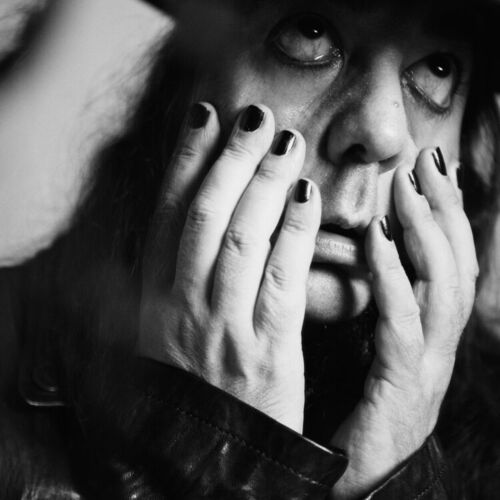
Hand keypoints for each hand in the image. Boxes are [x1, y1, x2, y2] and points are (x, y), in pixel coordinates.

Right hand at [137, 103, 320, 431]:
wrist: (213, 457)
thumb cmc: (195, 387)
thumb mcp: (164, 333)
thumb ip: (169, 279)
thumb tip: (180, 218)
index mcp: (156, 298)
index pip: (168, 214)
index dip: (186, 161)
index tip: (206, 117)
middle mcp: (183, 305)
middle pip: (205, 215)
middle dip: (230, 158)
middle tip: (255, 116)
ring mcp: (224, 326)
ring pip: (242, 238)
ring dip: (264, 183)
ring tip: (286, 140)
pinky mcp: (267, 349)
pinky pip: (281, 279)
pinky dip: (294, 233)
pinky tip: (309, 197)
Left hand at [330, 151, 477, 497]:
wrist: (340, 478)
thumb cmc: (348, 408)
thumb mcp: (365, 348)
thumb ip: (371, 305)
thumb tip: (363, 250)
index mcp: (426, 337)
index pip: (446, 264)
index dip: (445, 214)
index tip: (428, 167)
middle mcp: (437, 348)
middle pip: (455, 265)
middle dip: (445, 209)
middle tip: (427, 159)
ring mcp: (427, 370)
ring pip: (442, 287)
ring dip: (427, 230)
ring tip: (408, 185)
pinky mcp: (402, 389)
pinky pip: (401, 323)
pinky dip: (392, 275)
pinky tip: (377, 237)